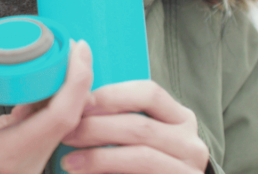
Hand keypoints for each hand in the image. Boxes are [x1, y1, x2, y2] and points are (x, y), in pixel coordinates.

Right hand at [0, 40, 94, 173]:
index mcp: (15, 155)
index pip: (61, 116)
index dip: (76, 80)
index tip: (77, 47)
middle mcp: (30, 161)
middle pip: (69, 117)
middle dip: (77, 78)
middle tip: (74, 44)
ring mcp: (29, 157)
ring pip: (61, 117)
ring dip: (67, 85)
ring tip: (64, 53)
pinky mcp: (25, 147)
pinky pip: (49, 118)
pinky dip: (52, 94)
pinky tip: (49, 72)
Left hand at [59, 80, 208, 172]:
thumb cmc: (138, 167)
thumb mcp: (135, 137)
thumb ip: (118, 118)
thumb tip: (79, 91)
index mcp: (179, 118)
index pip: (149, 93)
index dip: (112, 95)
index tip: (79, 101)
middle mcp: (191, 141)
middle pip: (139, 124)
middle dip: (96, 127)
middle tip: (66, 132)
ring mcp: (189, 168)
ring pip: (140, 153)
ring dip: (98, 155)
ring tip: (68, 159)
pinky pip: (141, 173)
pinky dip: (108, 170)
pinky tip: (83, 173)